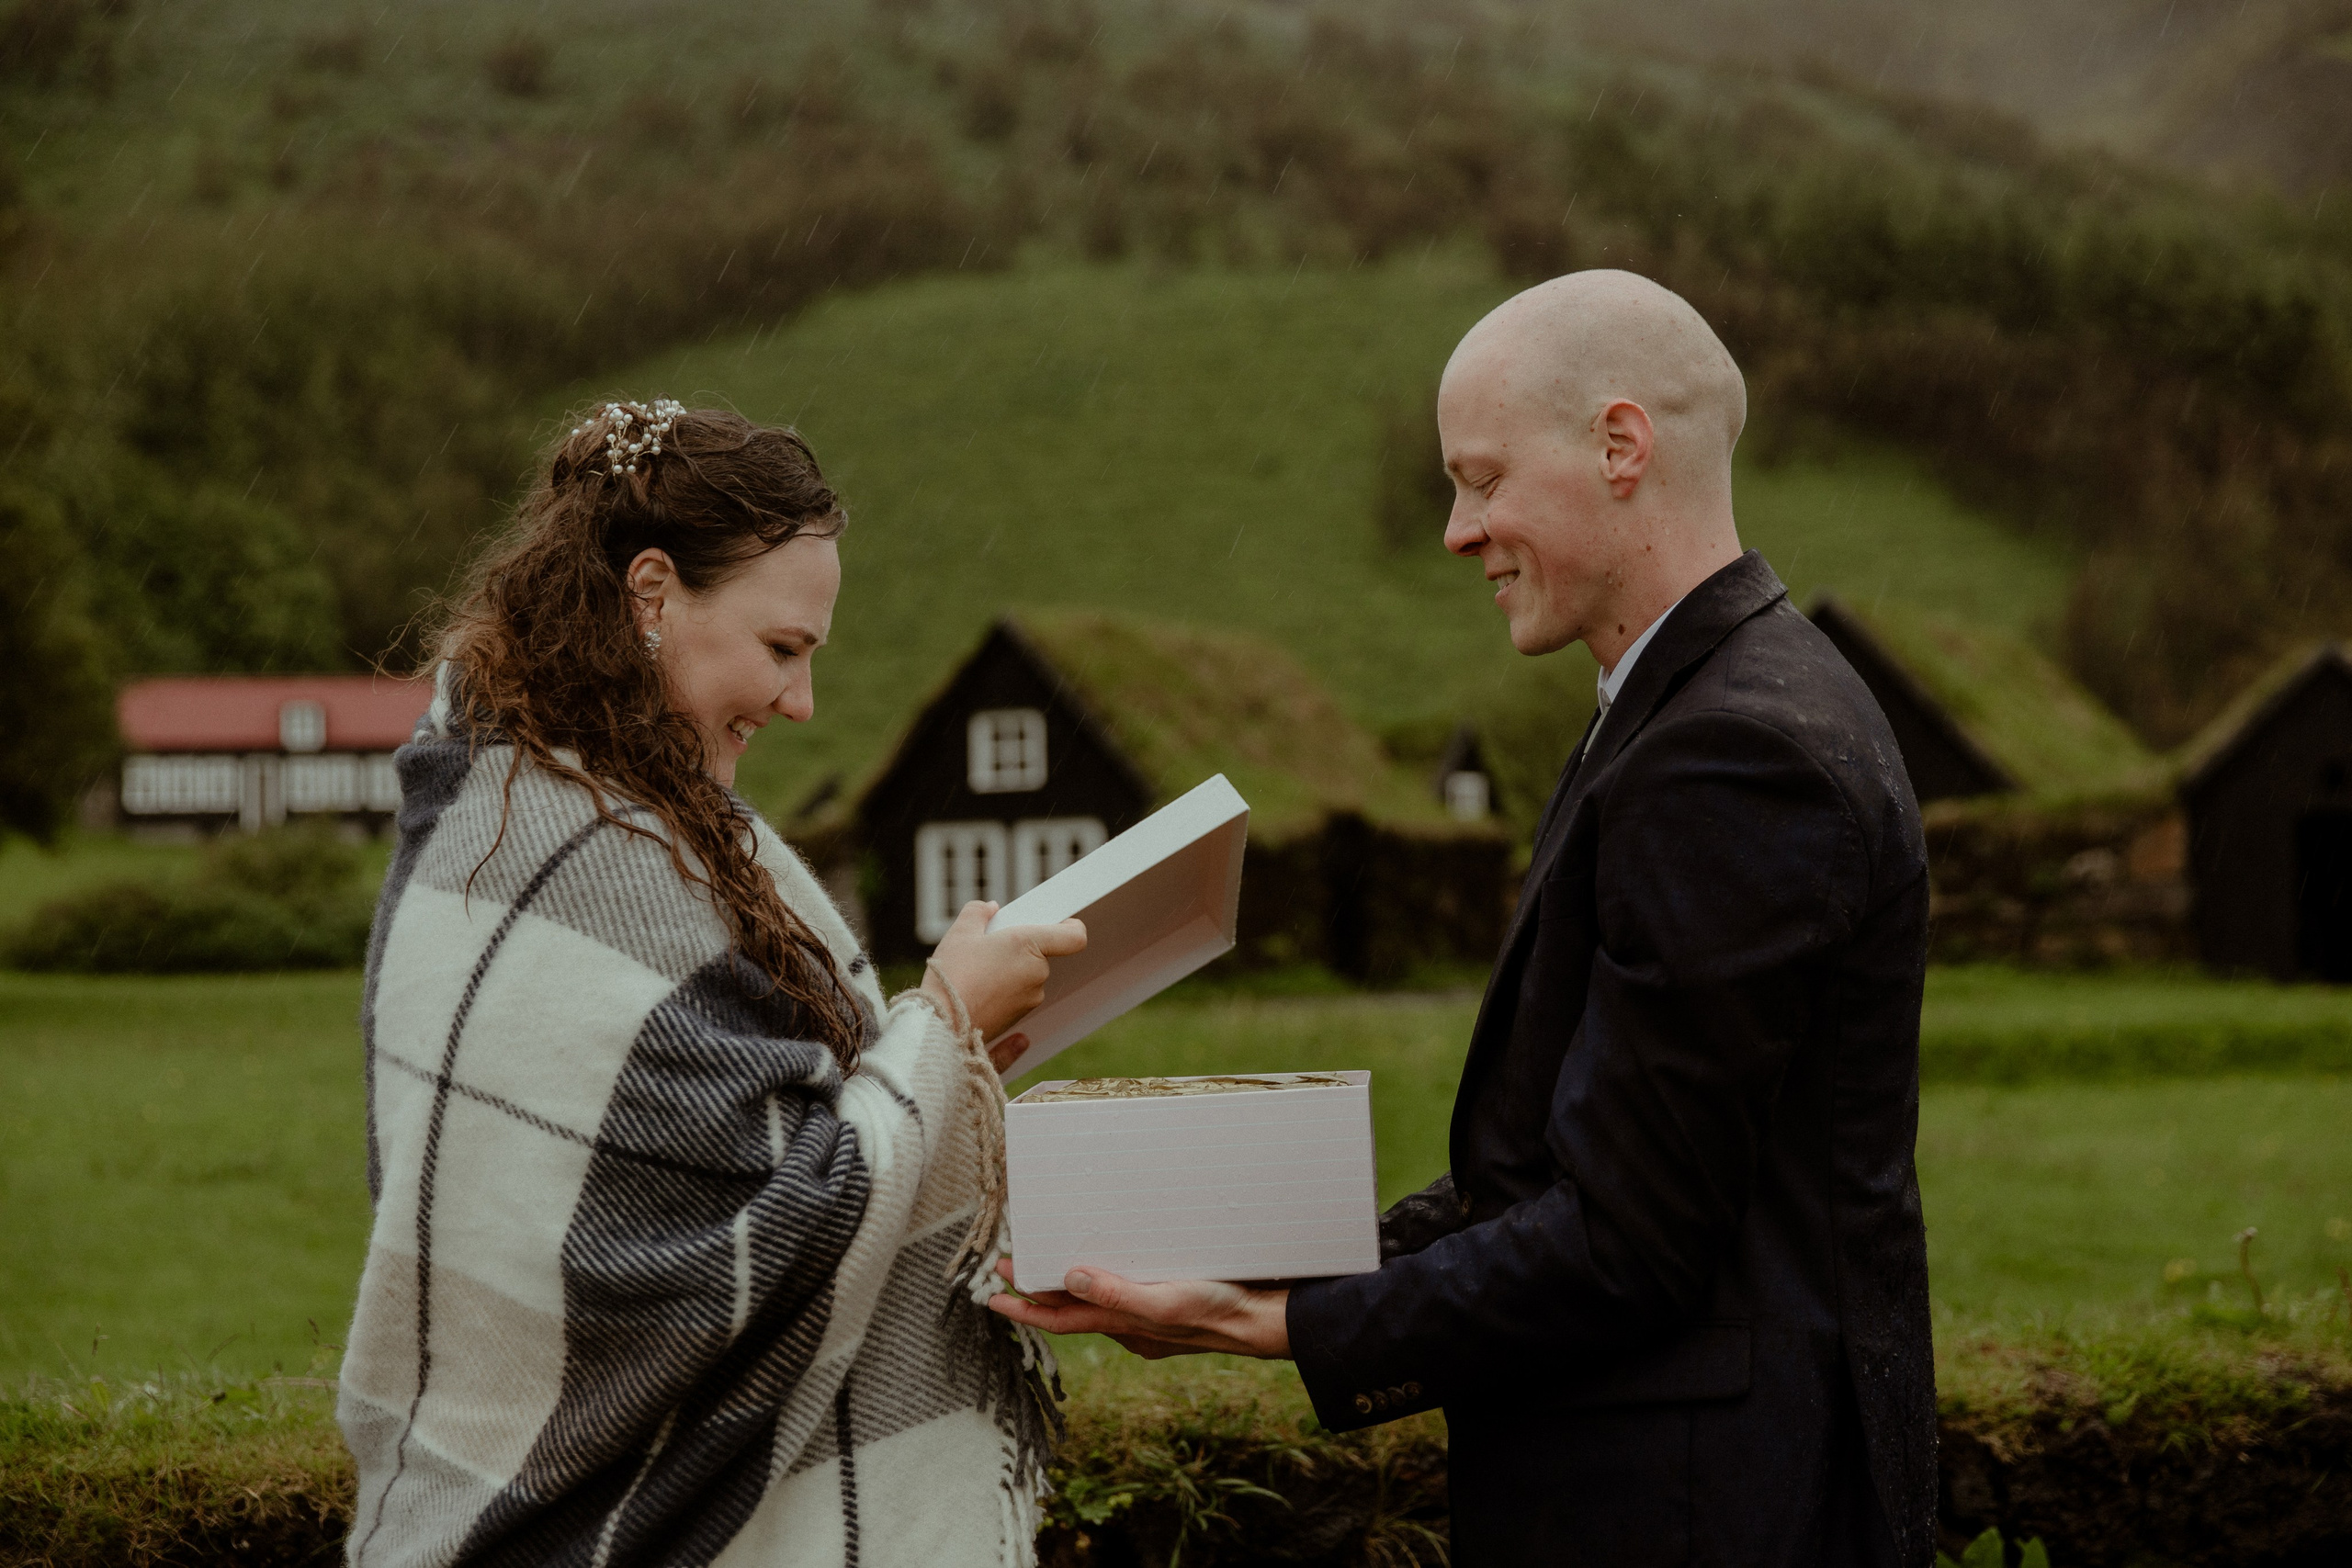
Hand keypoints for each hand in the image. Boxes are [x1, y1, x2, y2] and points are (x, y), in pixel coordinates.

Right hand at [924, 902, 1086, 1041]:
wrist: (939, 1023)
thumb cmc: (951, 975)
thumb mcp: (960, 932)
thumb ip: (978, 912)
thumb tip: (990, 908)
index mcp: (1029, 946)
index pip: (1074, 937)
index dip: (1071, 927)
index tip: (1058, 923)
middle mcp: (1037, 974)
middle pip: (1041, 955)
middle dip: (1019, 950)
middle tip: (990, 948)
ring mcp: (1030, 999)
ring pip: (1026, 977)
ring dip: (1009, 971)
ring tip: (978, 972)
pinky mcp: (1019, 1018)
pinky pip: (1017, 997)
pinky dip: (1003, 991)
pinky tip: (978, 991)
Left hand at [986, 1259, 1291, 1358]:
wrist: (1266, 1319)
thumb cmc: (1219, 1310)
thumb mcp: (1167, 1302)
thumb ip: (1118, 1295)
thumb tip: (1068, 1280)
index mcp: (1124, 1325)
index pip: (1061, 1318)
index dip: (1025, 1307)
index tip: (991, 1296)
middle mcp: (1131, 1324)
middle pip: (1073, 1309)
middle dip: (1039, 1291)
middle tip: (1008, 1267)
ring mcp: (1151, 1314)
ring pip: (1098, 1302)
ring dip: (1069, 1284)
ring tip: (1049, 1261)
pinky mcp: (1170, 1299)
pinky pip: (1124, 1292)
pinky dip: (1105, 1278)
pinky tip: (1113, 1261)